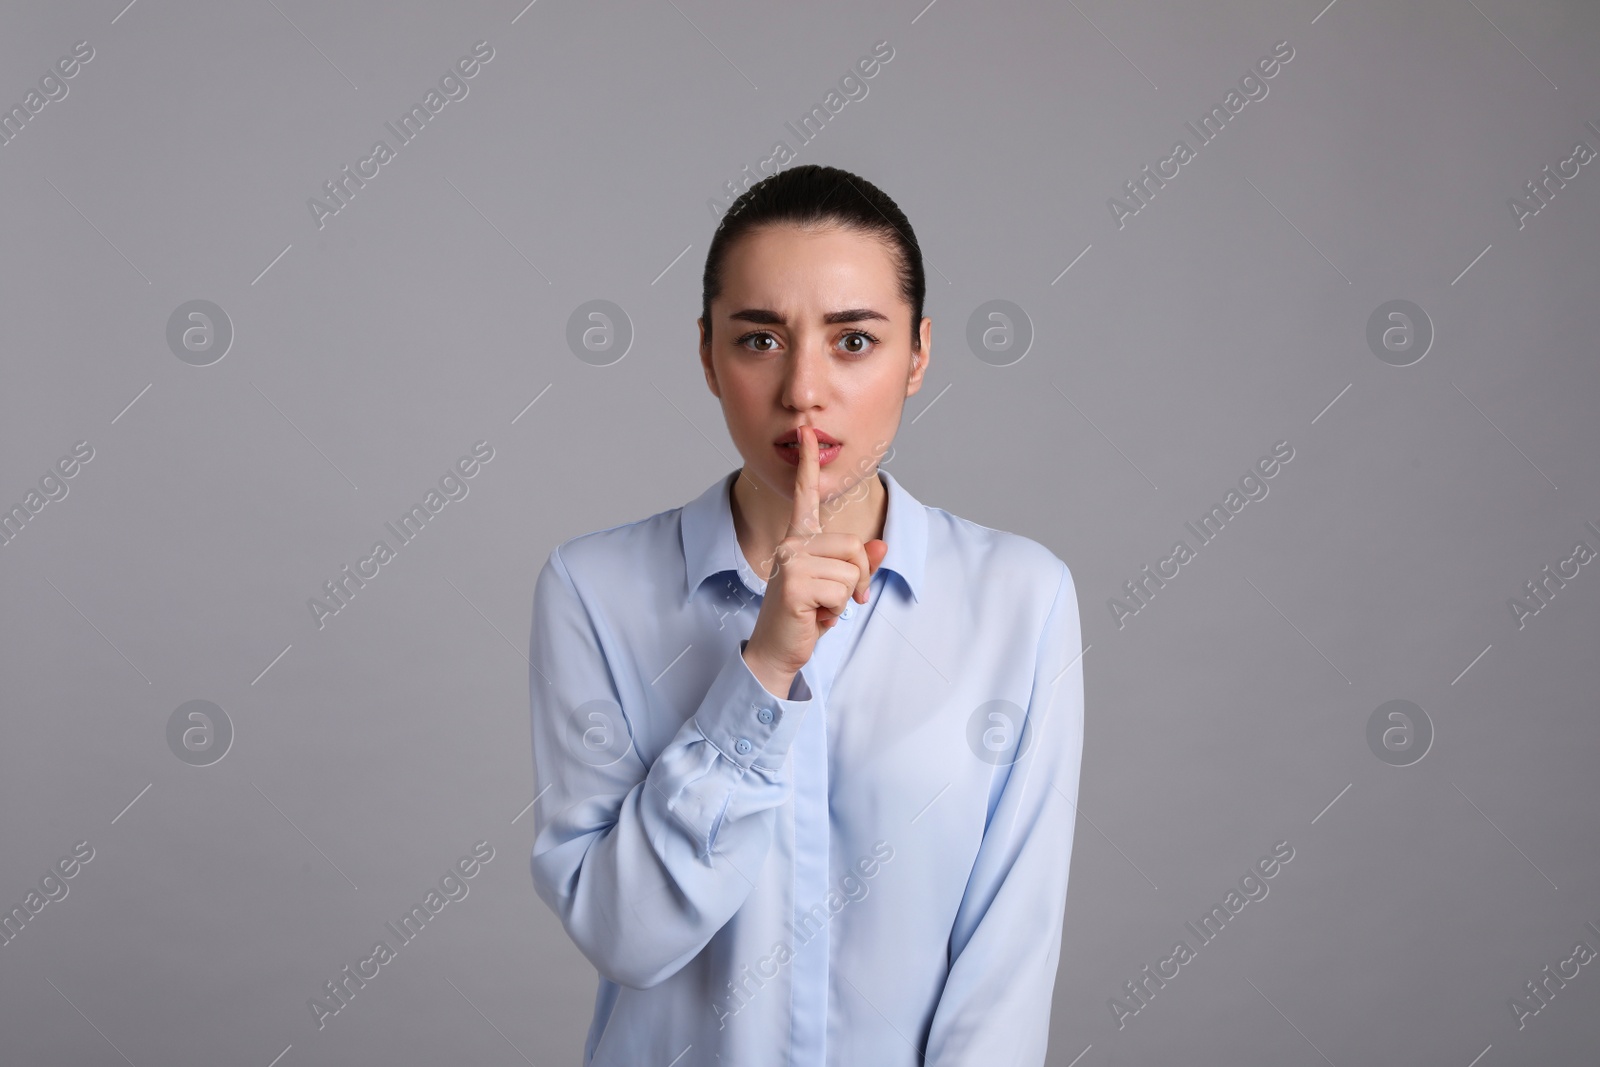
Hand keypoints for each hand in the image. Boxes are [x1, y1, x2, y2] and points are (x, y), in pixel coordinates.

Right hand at [743, 426, 887, 695]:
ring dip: (845, 599)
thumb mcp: (837, 589)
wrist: (778, 651)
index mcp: (799, 541)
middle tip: (837, 601)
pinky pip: (842, 590)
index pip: (805, 497)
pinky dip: (836, 611)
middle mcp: (791, 545)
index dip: (808, 465)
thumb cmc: (805, 618)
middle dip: (858, 578)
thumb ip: (859, 567)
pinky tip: (814, 617)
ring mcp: (790, 562)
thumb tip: (882, 547)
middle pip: (854, 545)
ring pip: (851, 571)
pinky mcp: (794, 583)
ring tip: (820, 609)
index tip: (806, 433)